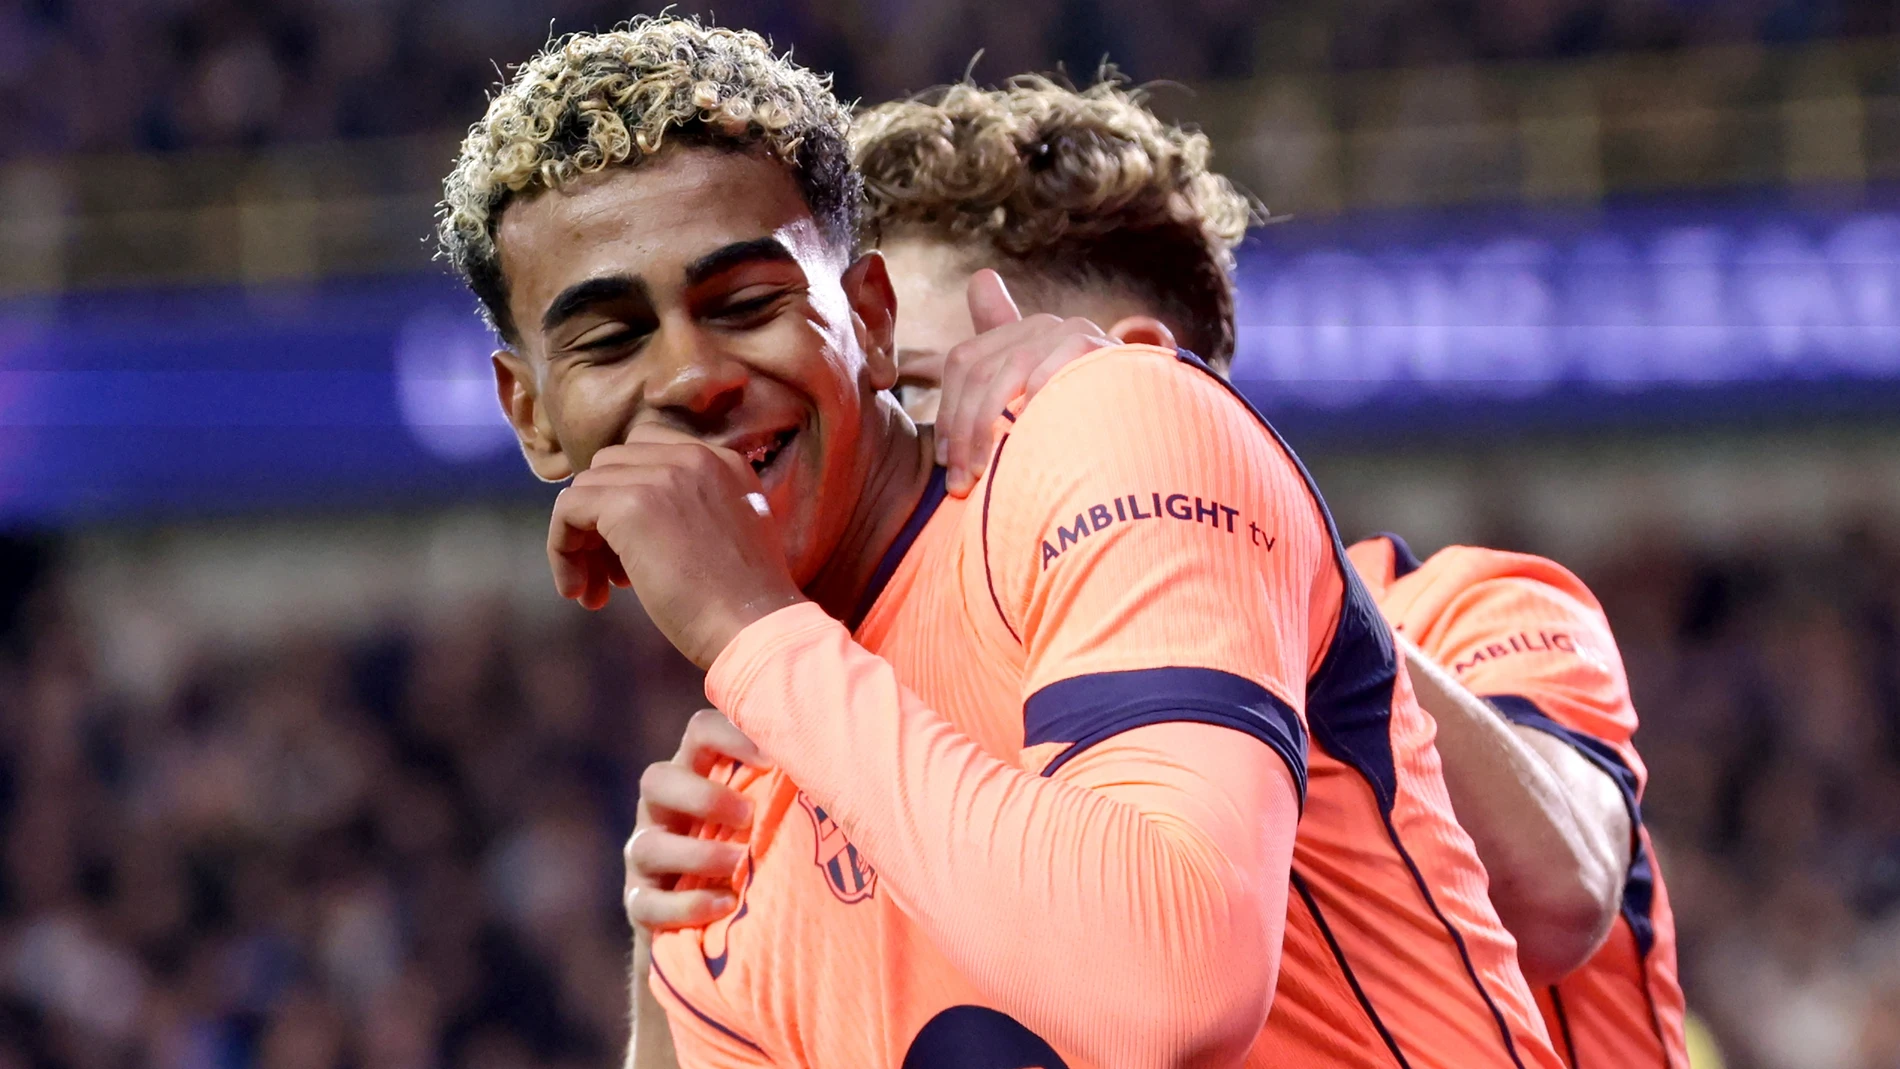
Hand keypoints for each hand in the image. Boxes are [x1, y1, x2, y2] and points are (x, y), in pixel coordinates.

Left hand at [547, 428, 805, 668]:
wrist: (756, 627)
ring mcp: (661, 475)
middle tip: (610, 576)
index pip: (648, 450)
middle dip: (601, 518)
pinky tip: (578, 589)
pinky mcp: (630, 504)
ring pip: (586, 487)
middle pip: (612, 466)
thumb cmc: (744, 603)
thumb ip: (689, 511)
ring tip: (596, 591)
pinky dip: (561, 548)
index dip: (627, 495)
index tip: (629, 549)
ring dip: (581, 539)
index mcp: (722, 461)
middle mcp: (693, 455)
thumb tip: (628, 524)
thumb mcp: (726, 536)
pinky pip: (569, 509)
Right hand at [624, 709, 771, 931]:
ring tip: (740, 865)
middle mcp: (662, 810)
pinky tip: (725, 904)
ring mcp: (645, 858)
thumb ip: (787, 791)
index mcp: (695, 774)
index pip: (700, 732)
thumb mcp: (769, 817)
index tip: (773, 759)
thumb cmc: (758, 854)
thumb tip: (842, 769)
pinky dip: (688, 905)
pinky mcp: (641, 904)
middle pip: (656, 779)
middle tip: (749, 816)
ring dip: (698, 854)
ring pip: (646, 846)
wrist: (716, 926)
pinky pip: (646, 904)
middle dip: (703, 796)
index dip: (730, 736)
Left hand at [935, 271, 1122, 495]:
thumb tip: (978, 281)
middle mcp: (1047, 328)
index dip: (948, 412)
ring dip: (983, 430)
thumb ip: (992, 371)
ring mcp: (1073, 332)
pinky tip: (1024, 451)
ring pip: (1003, 372)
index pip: (964, 361)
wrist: (1142, 460)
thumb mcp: (1028, 417)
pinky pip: (1038, 376)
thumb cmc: (1082, 443)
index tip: (945, 461)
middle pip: (976, 368)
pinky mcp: (1092, 346)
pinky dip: (1025, 415)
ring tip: (980, 478)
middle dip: (960, 430)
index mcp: (1026, 338)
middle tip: (956, 484)